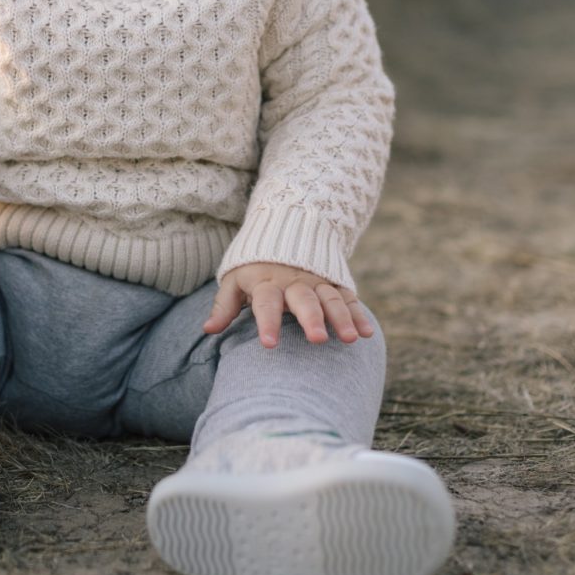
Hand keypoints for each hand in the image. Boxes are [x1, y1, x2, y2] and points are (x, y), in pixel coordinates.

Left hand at [206, 261, 373, 347]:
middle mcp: (295, 282)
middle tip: (318, 340)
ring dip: (342, 318)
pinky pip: (349, 298)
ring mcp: (317, 281)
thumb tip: (207, 329)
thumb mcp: (235, 279)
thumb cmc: (254, 267)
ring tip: (351, 338)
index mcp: (267, 282)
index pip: (266, 303)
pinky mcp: (334, 282)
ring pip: (331, 298)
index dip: (267, 323)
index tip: (268, 345)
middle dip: (312, 319)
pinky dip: (359, 314)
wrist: (285, 229)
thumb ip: (225, 305)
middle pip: (304, 300)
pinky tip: (367, 333)